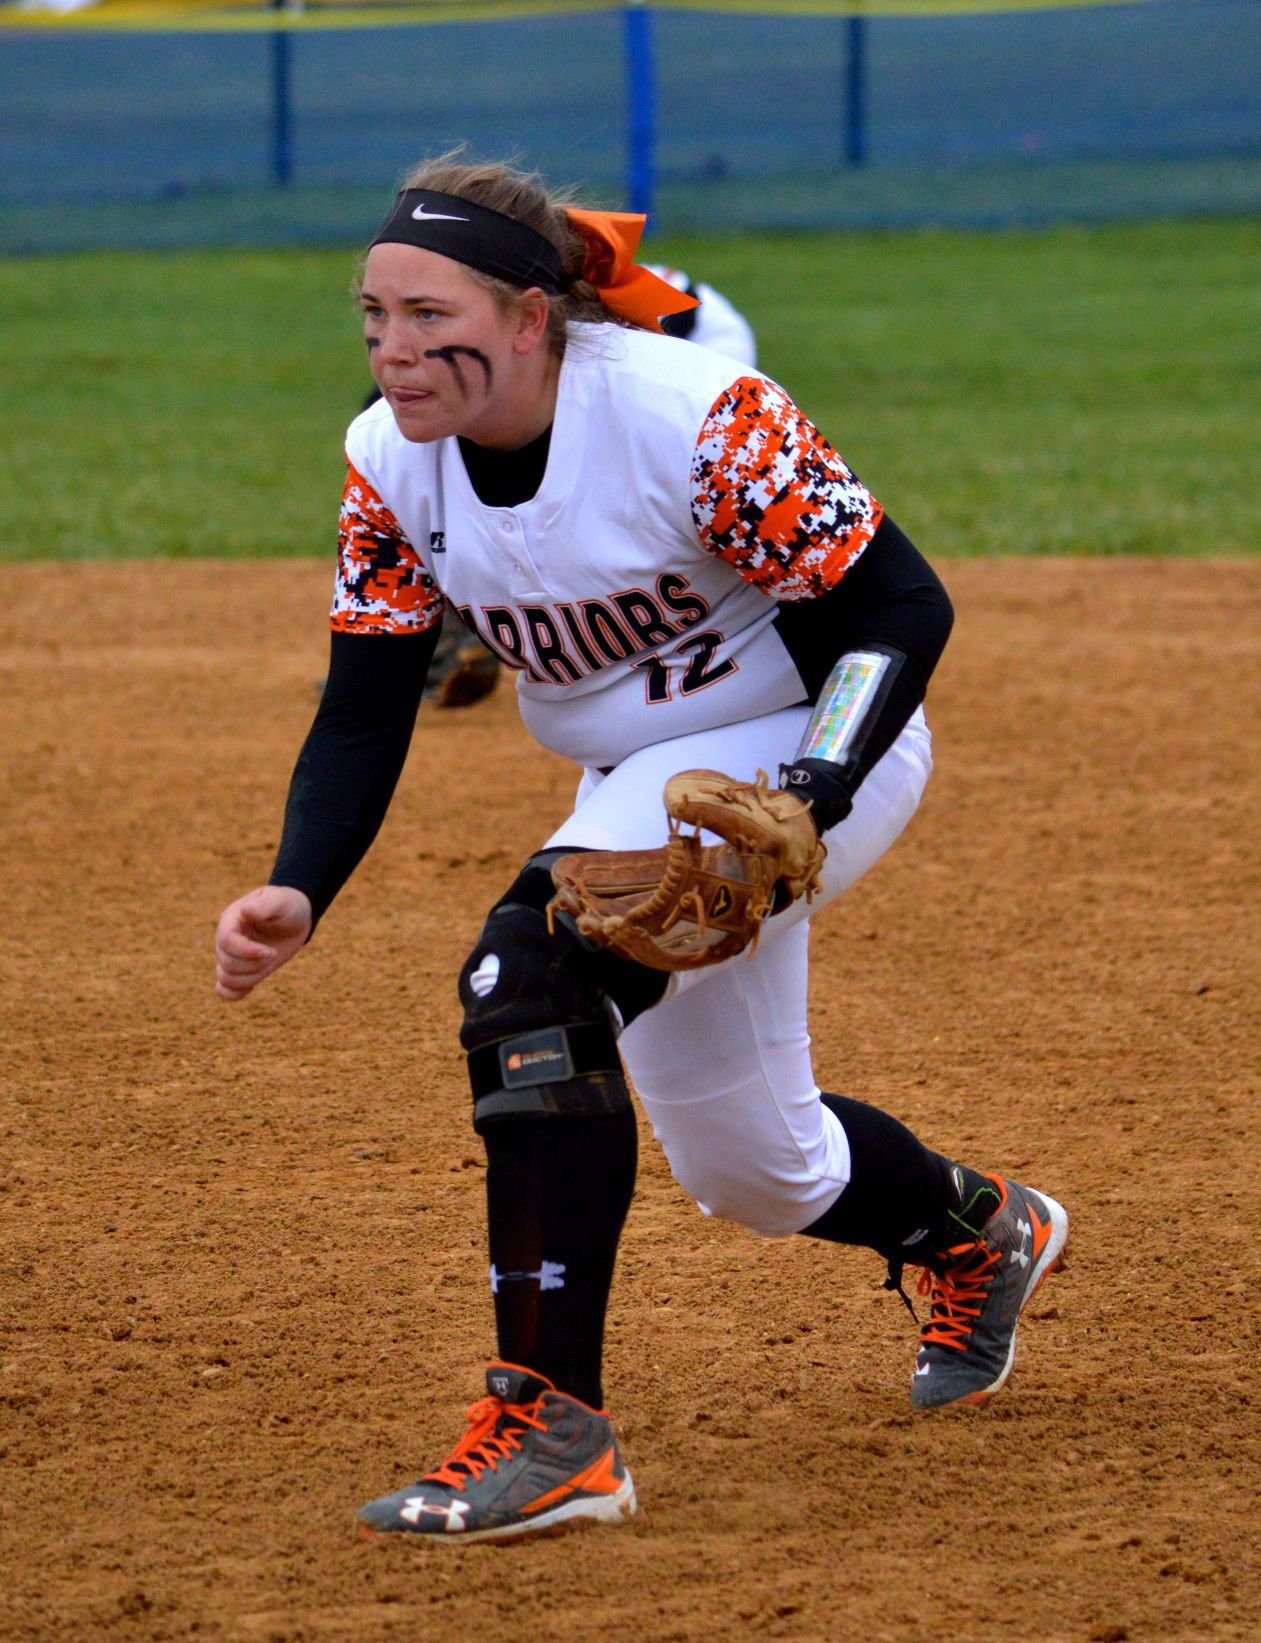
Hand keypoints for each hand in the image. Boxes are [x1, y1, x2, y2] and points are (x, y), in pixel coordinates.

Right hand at [214, 885, 312, 1001]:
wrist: (295, 917)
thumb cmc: (287, 904)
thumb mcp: (279, 900)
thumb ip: (263, 906)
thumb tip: (244, 912)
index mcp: (231, 920)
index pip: (226, 941)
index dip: (247, 951)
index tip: (271, 952)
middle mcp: (226, 939)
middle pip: (226, 963)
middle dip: (254, 964)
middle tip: (274, 953)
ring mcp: (232, 956)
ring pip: (226, 978)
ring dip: (250, 977)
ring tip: (269, 963)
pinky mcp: (241, 969)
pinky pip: (226, 989)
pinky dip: (235, 993)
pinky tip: (253, 985)